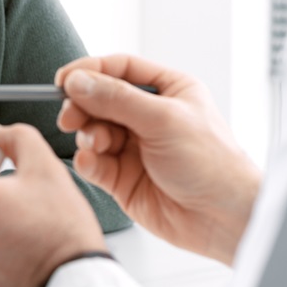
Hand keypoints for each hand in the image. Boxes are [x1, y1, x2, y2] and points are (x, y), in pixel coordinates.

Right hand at [55, 54, 261, 265]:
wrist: (223, 218)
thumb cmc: (211, 163)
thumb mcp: (163, 119)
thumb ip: (116, 98)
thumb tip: (78, 81)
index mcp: (167, 90)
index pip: (119, 69)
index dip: (89, 71)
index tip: (63, 80)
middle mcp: (148, 115)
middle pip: (100, 99)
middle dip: (82, 106)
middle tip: (70, 117)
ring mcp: (135, 147)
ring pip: (93, 131)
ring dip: (88, 136)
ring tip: (94, 145)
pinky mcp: (123, 177)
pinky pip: (94, 162)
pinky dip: (87, 161)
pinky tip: (91, 163)